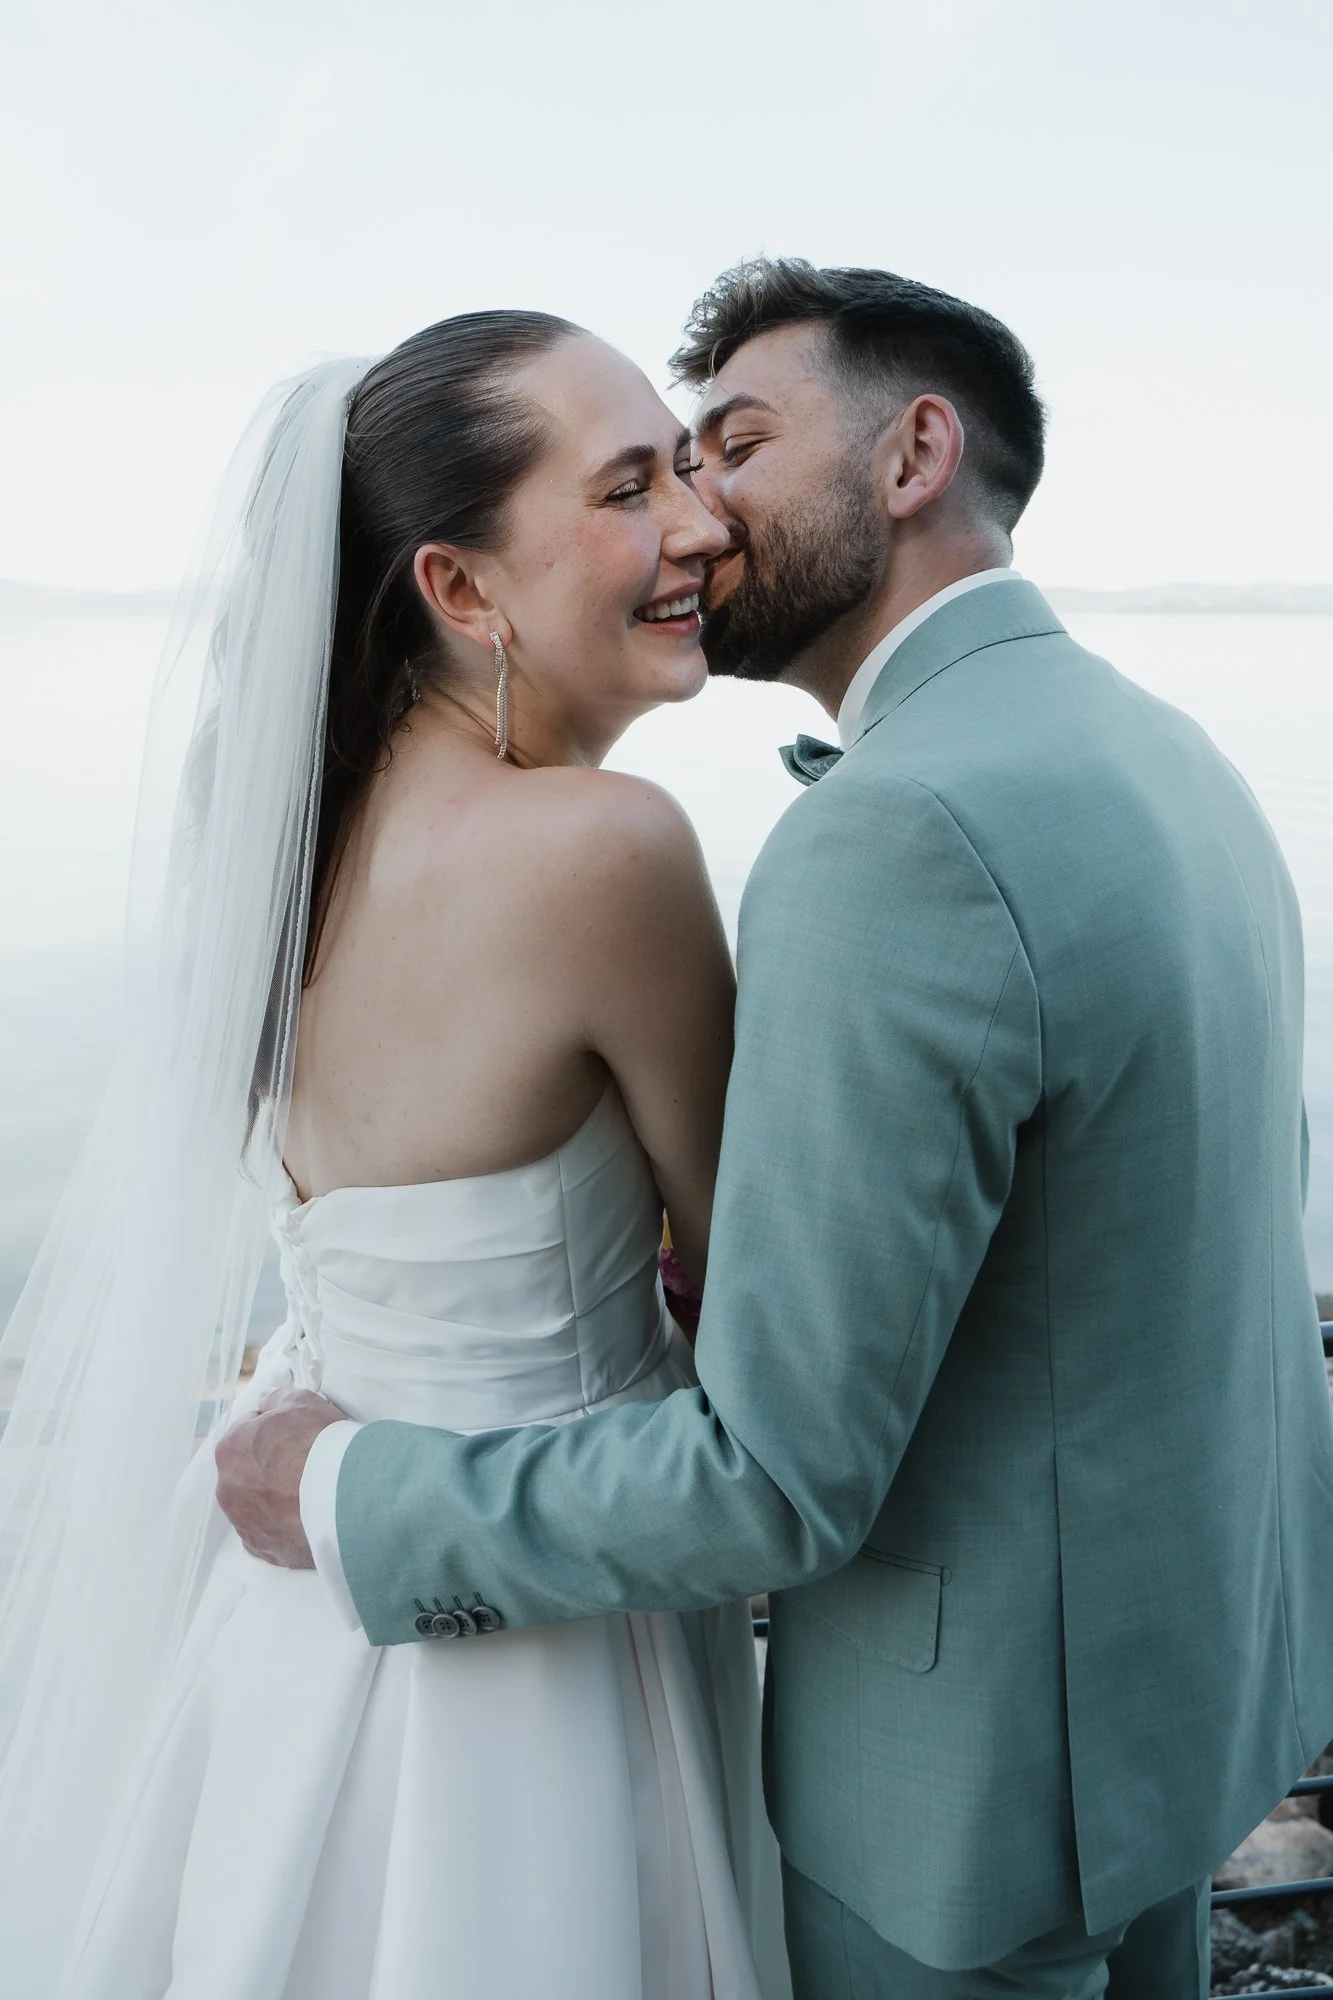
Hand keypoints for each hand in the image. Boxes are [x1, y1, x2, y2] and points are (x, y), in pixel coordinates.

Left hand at [214, 1387, 347, 1568]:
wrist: (344, 1498)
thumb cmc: (320, 1445)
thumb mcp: (301, 1401)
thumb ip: (276, 1398)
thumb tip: (267, 1402)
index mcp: (230, 1448)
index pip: (249, 1431)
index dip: (276, 1430)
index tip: (298, 1435)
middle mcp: (227, 1488)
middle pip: (249, 1470)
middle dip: (271, 1466)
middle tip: (305, 1464)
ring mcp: (243, 1522)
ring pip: (257, 1504)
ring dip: (275, 1497)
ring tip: (309, 1493)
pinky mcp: (263, 1549)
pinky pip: (270, 1532)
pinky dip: (284, 1525)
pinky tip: (307, 1516)